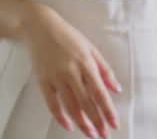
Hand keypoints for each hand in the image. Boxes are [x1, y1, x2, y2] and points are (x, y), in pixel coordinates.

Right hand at [22, 4, 120, 138]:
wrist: (40, 28)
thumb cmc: (69, 37)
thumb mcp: (91, 48)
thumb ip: (105, 69)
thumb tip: (116, 88)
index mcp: (86, 63)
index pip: (100, 92)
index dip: (108, 110)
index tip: (114, 123)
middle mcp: (72, 72)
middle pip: (86, 103)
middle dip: (97, 121)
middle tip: (103, 135)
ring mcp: (56, 78)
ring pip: (70, 106)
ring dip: (82, 123)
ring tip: (90, 134)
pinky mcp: (43, 81)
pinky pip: (52, 104)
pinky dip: (60, 117)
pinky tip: (69, 125)